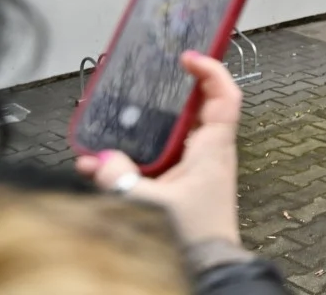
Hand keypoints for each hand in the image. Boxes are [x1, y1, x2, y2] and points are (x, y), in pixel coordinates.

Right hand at [76, 51, 242, 246]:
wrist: (209, 267)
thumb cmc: (195, 237)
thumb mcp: (151, 204)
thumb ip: (122, 179)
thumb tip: (100, 159)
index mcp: (214, 149)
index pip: (225, 97)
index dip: (212, 71)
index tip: (189, 57)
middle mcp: (210, 153)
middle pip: (196, 109)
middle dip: (171, 94)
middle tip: (149, 80)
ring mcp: (198, 168)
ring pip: (174, 135)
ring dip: (146, 129)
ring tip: (112, 128)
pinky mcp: (184, 185)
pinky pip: (162, 159)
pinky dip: (138, 156)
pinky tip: (103, 166)